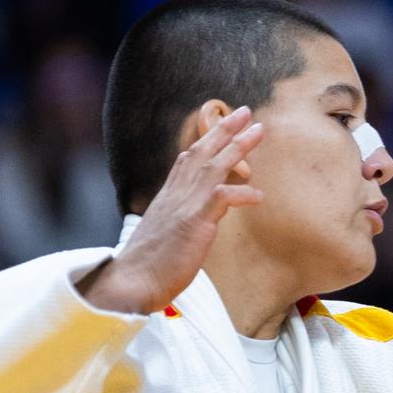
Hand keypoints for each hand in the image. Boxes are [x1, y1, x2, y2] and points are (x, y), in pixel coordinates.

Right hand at [79, 106, 264, 313]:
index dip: (208, 140)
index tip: (223, 125)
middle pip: (202, 151)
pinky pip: (222, 197)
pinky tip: (258, 195)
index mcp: (169, 195)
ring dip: (238, 146)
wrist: (133, 281)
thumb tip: (199, 219)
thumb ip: (183, 220)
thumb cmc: (150, 264)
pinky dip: (241, 193)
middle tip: (246, 111)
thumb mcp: (168, 234)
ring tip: (259, 130)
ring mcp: (184, 204)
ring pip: (214, 165)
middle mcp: (175, 193)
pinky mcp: (194, 221)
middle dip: (225, 129)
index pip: (189, 158)